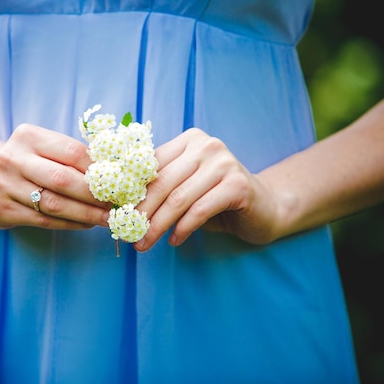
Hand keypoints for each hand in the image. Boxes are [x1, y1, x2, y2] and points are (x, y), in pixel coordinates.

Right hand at [0, 124, 109, 229]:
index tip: (121, 181)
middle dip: (95, 195)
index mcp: (27, 136)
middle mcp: (11, 158)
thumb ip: (72, 156)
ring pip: (54, 204)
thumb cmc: (29, 161)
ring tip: (108, 219)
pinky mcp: (1, 210)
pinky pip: (44, 221)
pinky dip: (70, 224)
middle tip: (118, 205)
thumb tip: (117, 173)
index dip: (99, 169)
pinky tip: (87, 224)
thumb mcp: (44, 147)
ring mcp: (3, 185)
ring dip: (86, 214)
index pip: (72, 152)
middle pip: (62, 180)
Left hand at [133, 128, 279, 251]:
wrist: (264, 207)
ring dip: (158, 225)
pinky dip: (183, 228)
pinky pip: (200, 210)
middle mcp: (207, 145)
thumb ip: (162, 187)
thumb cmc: (217, 199)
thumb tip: (122, 205)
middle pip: (163, 182)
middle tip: (128, 234)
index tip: (118, 215)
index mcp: (189, 140)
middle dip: (142, 212)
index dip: (133, 192)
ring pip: (179, 198)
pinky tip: (174, 241)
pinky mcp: (237, 184)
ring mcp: (224, 163)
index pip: (152, 166)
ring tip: (145, 242)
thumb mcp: (186, 187)